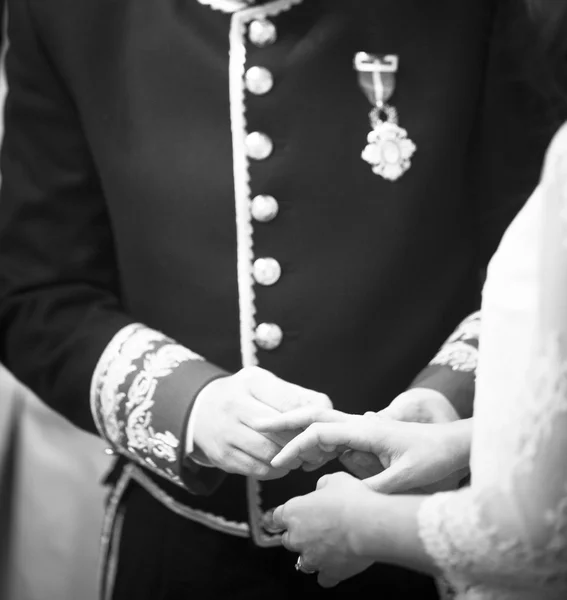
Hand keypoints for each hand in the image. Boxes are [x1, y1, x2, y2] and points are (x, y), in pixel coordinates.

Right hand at [191, 367, 332, 478]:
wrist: (199, 410)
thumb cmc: (244, 395)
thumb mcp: (265, 384)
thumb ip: (295, 394)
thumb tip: (326, 408)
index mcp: (251, 383)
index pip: (289, 403)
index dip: (310, 419)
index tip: (322, 428)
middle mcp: (234, 406)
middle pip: (281, 432)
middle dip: (304, 444)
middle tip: (319, 450)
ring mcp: (226, 433)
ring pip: (269, 454)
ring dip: (291, 460)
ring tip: (302, 458)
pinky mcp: (222, 457)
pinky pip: (257, 470)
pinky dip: (275, 471)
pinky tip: (283, 464)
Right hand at [261, 407, 470, 492]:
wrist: (454, 444)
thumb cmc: (434, 457)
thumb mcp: (407, 477)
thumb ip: (376, 487)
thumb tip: (345, 496)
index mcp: (365, 430)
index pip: (320, 431)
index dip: (295, 445)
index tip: (277, 461)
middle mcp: (360, 424)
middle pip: (314, 416)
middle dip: (286, 422)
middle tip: (260, 428)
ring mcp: (362, 429)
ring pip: (322, 425)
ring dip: (298, 435)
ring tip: (279, 454)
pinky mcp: (367, 437)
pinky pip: (334, 437)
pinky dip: (316, 445)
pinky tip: (309, 461)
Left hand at [272, 472, 375, 587]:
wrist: (368, 524)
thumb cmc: (350, 499)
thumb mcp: (334, 479)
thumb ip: (322, 486)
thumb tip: (321, 490)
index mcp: (293, 512)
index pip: (277, 517)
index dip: (287, 515)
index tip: (292, 515)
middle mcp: (297, 537)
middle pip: (289, 540)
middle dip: (300, 535)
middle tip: (318, 527)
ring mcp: (311, 558)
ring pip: (304, 561)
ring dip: (312, 554)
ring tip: (328, 546)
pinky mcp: (329, 573)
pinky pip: (324, 578)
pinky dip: (329, 572)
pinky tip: (338, 564)